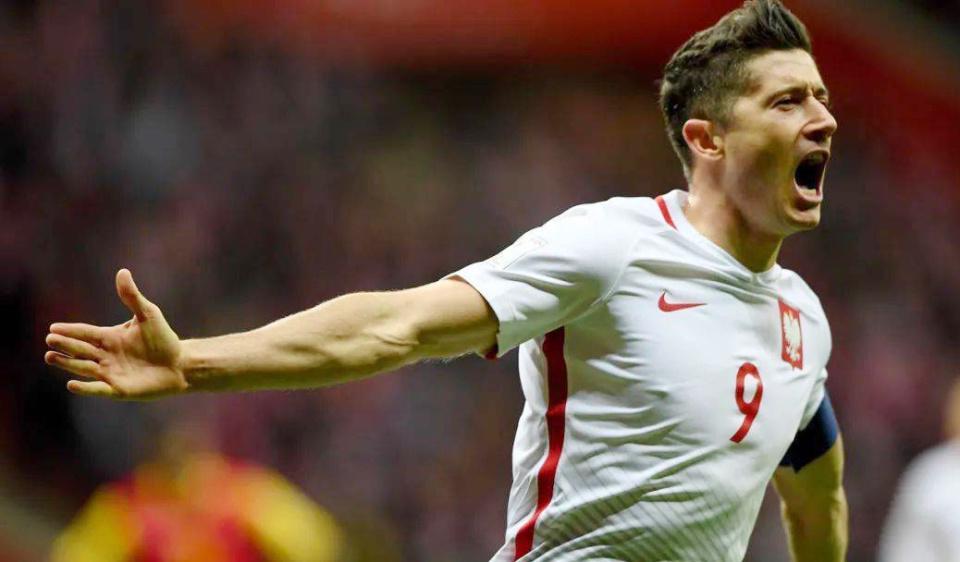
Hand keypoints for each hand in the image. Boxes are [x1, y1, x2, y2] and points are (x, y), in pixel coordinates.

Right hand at [44, 269, 187, 398]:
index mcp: (110, 338)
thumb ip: (132, 297)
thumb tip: (122, 272)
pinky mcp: (119, 389)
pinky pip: (99, 389)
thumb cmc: (164, 339)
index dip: (70, 331)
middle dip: (65, 345)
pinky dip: (86, 388)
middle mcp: (106, 356)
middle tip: (49, 340)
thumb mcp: (148, 314)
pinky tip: (71, 384)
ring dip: (68, 363)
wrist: (180, 364)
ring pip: (84, 368)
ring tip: (51, 357)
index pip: (85, 333)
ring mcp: (111, 373)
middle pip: (80, 350)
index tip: (53, 327)